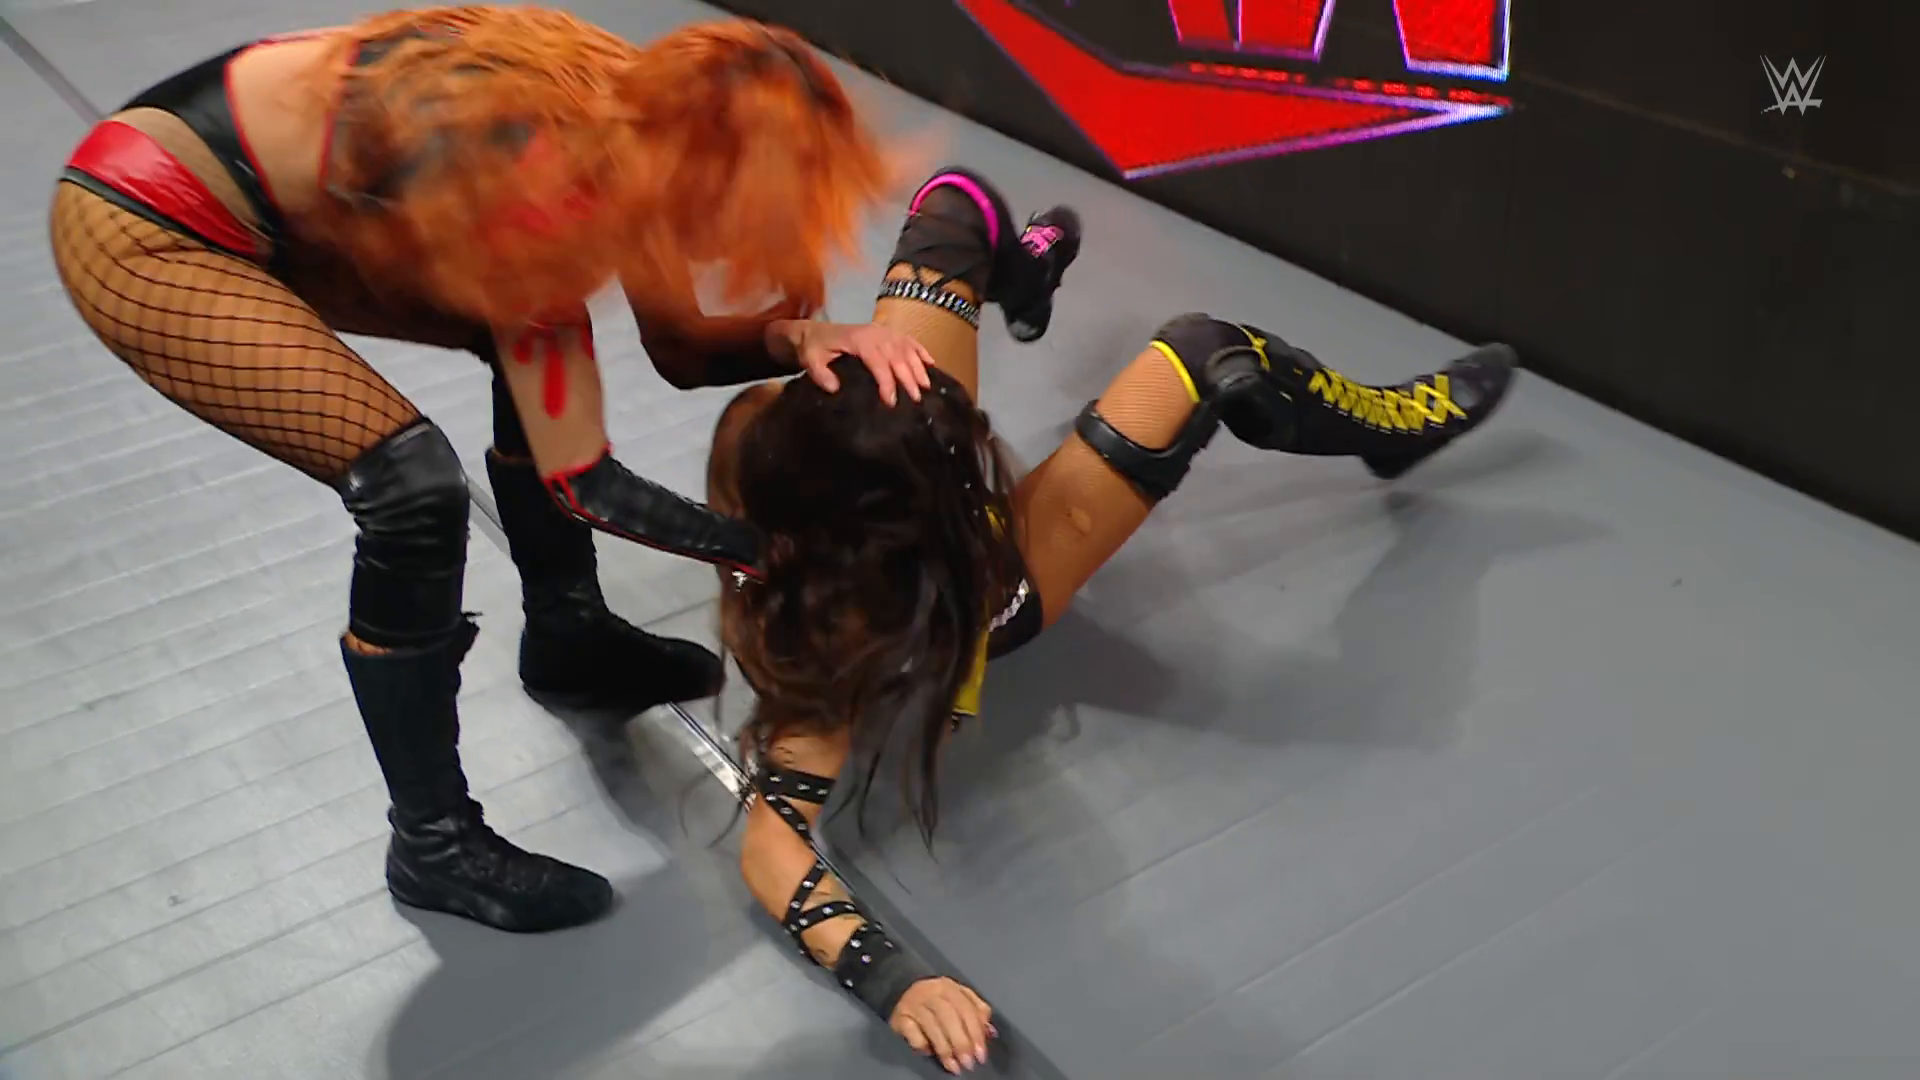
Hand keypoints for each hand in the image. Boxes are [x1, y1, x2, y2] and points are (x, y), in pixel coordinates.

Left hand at [792, 321, 935, 404]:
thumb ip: (821, 374)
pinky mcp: (887, 332)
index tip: (891, 401)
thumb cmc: (814, 348)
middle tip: (916, 399)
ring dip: (918, 367)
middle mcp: (875, 334)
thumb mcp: (810, 360)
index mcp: (858, 340)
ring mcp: (883, 331)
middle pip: (896, 356)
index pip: (878, 362)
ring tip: (926, 386)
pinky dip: (921, 350)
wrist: (814, 331)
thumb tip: (836, 388)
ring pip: (906, 349)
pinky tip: (931, 363)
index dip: (886, 382)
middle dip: (908, 378)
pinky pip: (908, 340)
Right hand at [890, 976, 995, 1073]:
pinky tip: (929, 1053)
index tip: (981, 1054)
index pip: (966, 1009)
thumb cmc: (937, 1000)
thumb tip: (991, 1032)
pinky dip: (922, 1045)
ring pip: (932, 1027)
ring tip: (954, 1067)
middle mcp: (931, 993)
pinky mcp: (899, 1017)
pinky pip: (913, 1033)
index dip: (976, 1033)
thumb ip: (977, 1012)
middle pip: (950, 1018)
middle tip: (969, 1063)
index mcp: (950, 987)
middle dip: (961, 1043)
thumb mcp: (959, 999)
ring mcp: (913, 1004)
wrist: (901, 989)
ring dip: (945, 1050)